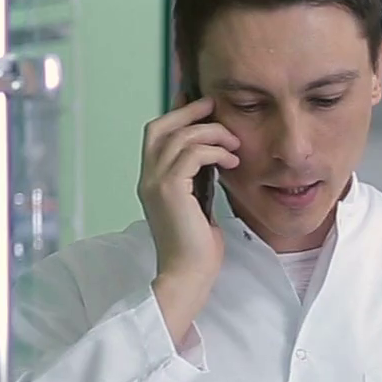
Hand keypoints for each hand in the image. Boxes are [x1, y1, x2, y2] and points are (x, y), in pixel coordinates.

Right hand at [138, 96, 235, 341]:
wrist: (188, 276)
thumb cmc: (197, 248)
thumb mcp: (198, 204)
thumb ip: (198, 180)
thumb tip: (214, 157)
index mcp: (151, 181)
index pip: (157, 135)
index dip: (178, 115)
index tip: (205, 107)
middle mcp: (147, 178)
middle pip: (159, 127)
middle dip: (188, 111)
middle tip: (215, 106)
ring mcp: (155, 183)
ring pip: (179, 137)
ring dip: (211, 132)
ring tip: (234, 143)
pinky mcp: (170, 191)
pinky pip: (192, 154)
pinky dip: (215, 150)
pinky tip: (232, 160)